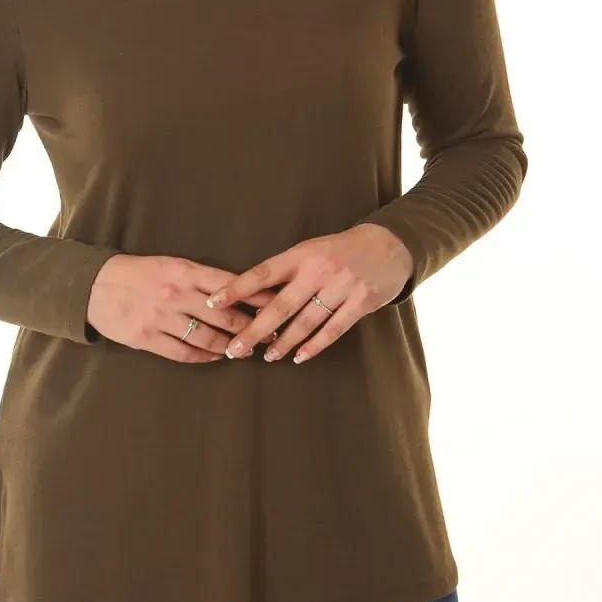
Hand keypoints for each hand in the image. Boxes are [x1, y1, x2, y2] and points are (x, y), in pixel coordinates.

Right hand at [86, 253, 280, 361]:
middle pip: (224, 316)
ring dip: (231, 346)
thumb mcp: (170, 264)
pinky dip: (205, 357)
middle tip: (270, 335)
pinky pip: (184, 353)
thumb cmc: (137, 272)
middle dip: (251, 327)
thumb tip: (235, 291)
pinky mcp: (147, 338)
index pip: (231, 284)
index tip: (278, 304)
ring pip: (207, 338)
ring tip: (246, 350)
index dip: (257, 297)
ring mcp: (161, 317)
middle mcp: (176, 293)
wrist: (93, 285)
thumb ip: (200, 277)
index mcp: (184, 270)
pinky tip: (217, 357)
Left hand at [204, 224, 414, 363]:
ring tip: (266, 356)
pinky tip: (300, 356)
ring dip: (284, 342)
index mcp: (300, 254)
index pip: (262, 273)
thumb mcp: (310, 250)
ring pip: (305, 321)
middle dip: (255, 330)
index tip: (214, 302)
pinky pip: (333, 329)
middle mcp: (318, 269)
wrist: (387, 245)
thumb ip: (286, 271)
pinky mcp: (361, 302)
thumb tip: (251, 299)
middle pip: (280, 305)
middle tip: (235, 349)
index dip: (237, 289)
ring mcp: (341, 286)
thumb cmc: (339, 250)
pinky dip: (315, 345)